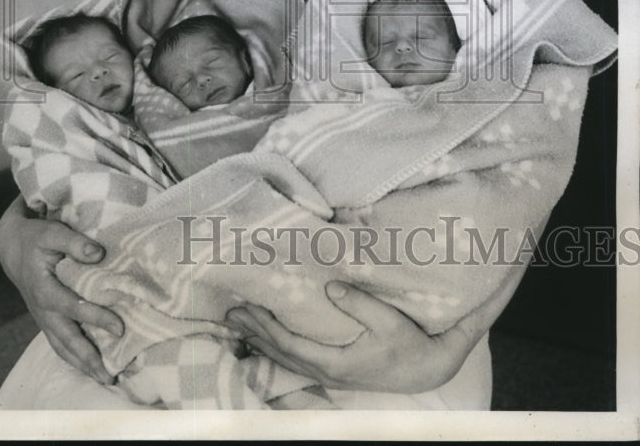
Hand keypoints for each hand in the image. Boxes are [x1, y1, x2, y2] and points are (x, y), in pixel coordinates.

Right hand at [0, 196, 123, 383]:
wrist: (13, 248)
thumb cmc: (36, 238)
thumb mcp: (52, 233)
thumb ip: (74, 243)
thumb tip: (98, 254)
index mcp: (44, 289)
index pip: (74, 308)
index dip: (96, 318)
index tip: (120, 328)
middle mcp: (43, 310)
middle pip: (66, 340)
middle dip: (89, 359)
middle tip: (111, 376)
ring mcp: (43, 318)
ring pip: (62, 348)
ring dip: (83, 365)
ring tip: (106, 379)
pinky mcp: (47, 320)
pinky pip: (60, 344)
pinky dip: (75, 357)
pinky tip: (92, 366)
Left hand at [226, 268, 523, 393]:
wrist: (429, 369)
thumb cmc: (410, 344)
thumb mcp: (389, 322)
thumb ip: (360, 304)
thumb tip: (330, 286)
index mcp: (335, 362)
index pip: (289, 345)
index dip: (265, 328)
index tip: (246, 309)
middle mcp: (326, 371)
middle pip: (280, 352)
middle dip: (253, 332)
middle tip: (229, 312)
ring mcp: (329, 372)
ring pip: (285, 358)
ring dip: (260, 339)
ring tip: (238, 322)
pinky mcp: (334, 368)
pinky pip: (296, 358)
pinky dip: (276, 346)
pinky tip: (266, 337)